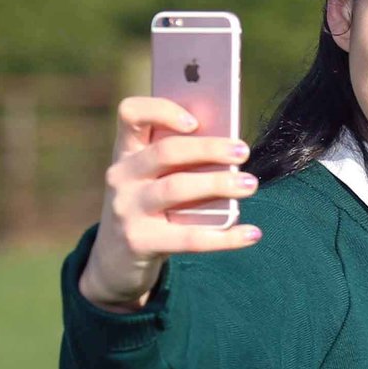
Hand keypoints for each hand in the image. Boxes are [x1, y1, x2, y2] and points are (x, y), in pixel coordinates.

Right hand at [78, 97, 263, 310]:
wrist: (116, 257)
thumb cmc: (151, 206)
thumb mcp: (155, 178)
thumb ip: (182, 162)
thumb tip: (231, 152)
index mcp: (126, 151)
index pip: (130, 114)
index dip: (161, 111)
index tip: (195, 121)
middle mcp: (121, 175)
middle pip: (165, 152)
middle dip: (208, 149)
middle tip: (243, 151)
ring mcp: (127, 208)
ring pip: (175, 189)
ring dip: (217, 184)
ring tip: (250, 184)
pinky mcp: (140, 241)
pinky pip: (188, 238)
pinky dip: (225, 237)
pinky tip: (252, 233)